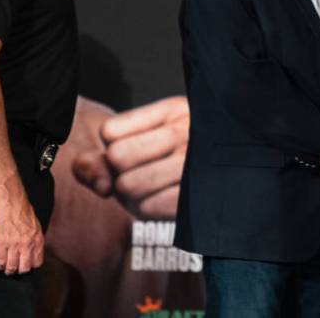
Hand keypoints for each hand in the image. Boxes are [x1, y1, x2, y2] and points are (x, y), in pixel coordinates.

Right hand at [0, 185, 43, 274]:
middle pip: (24, 268)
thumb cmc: (24, 213)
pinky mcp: (1, 243)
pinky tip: (0, 264)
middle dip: (20, 271)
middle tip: (17, 270)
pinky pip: (0, 260)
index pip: (37, 262)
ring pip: (11, 266)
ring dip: (9, 270)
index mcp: (38, 240)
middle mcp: (27, 244)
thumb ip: (36, 240)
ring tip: (7, 269)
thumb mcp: (37, 227)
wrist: (12, 204)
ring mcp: (14, 245)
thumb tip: (34, 251)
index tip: (28, 266)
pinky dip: (0, 264)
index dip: (32, 266)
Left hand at [73, 96, 188, 218]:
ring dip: (132, 196)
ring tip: (152, 190)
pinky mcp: (197, 193)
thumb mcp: (143, 146)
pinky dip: (148, 209)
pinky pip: (148, 207)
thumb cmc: (176, 162)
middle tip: (142, 175)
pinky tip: (164, 201)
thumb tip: (91, 178)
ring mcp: (195, 161)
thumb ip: (99, 159)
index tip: (135, 152)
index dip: (113, 148)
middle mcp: (187, 130)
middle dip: (120, 174)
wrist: (228, 175)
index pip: (109, 131)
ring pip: (128, 185)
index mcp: (174, 110)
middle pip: (116, 157)